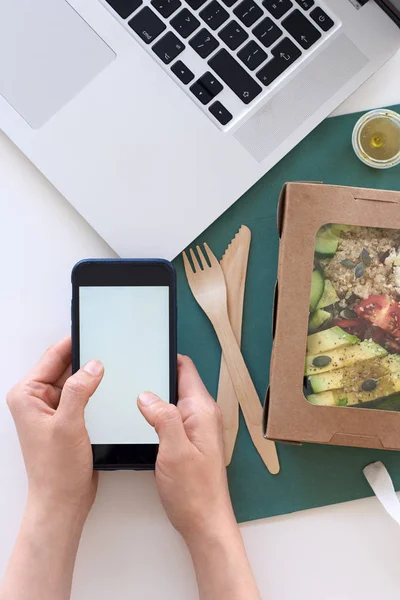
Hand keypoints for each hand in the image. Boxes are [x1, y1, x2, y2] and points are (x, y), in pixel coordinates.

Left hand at [6, 337, 103, 518]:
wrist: (63, 502)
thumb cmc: (56, 470)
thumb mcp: (68, 425)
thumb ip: (80, 390)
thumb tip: (93, 365)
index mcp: (28, 395)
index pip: (53, 357)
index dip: (74, 342)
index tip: (94, 330)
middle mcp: (37, 399)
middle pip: (65, 366)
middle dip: (87, 360)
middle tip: (110, 349)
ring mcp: (53, 409)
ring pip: (77, 381)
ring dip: (93, 377)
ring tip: (114, 370)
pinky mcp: (67, 419)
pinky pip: (83, 396)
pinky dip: (96, 392)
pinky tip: (110, 391)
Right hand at [138, 355, 235, 541]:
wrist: (205, 523)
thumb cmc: (194, 491)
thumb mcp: (174, 450)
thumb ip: (162, 418)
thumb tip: (146, 394)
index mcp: (201, 410)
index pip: (185, 369)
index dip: (166, 357)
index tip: (143, 351)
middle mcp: (201, 414)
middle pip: (177, 382)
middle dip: (155, 375)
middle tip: (128, 372)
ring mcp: (196, 428)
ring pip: (172, 400)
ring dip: (154, 396)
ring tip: (128, 392)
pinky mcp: (188, 441)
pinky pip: (171, 417)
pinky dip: (156, 414)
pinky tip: (139, 419)